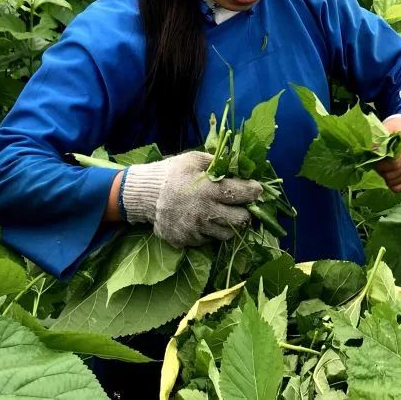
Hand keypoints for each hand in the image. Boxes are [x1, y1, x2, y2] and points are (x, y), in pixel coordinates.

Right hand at [121, 151, 262, 247]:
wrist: (143, 195)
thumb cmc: (171, 173)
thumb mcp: (193, 159)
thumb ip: (217, 162)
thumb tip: (239, 164)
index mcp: (209, 189)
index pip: (242, 194)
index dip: (254, 192)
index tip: (256, 189)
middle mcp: (205, 212)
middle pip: (240, 220)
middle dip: (245, 212)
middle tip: (242, 205)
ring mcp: (196, 230)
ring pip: (227, 234)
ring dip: (230, 224)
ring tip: (224, 213)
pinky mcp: (187, 241)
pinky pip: (208, 240)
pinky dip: (211, 231)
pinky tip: (205, 220)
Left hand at [374, 114, 400, 192]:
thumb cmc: (398, 128)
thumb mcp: (387, 128)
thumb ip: (378, 140)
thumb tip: (369, 152)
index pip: (394, 164)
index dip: (380, 166)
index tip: (373, 161)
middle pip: (394, 175)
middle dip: (381, 172)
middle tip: (376, 164)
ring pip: (396, 183)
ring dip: (386, 177)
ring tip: (383, 167)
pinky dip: (392, 183)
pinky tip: (389, 174)